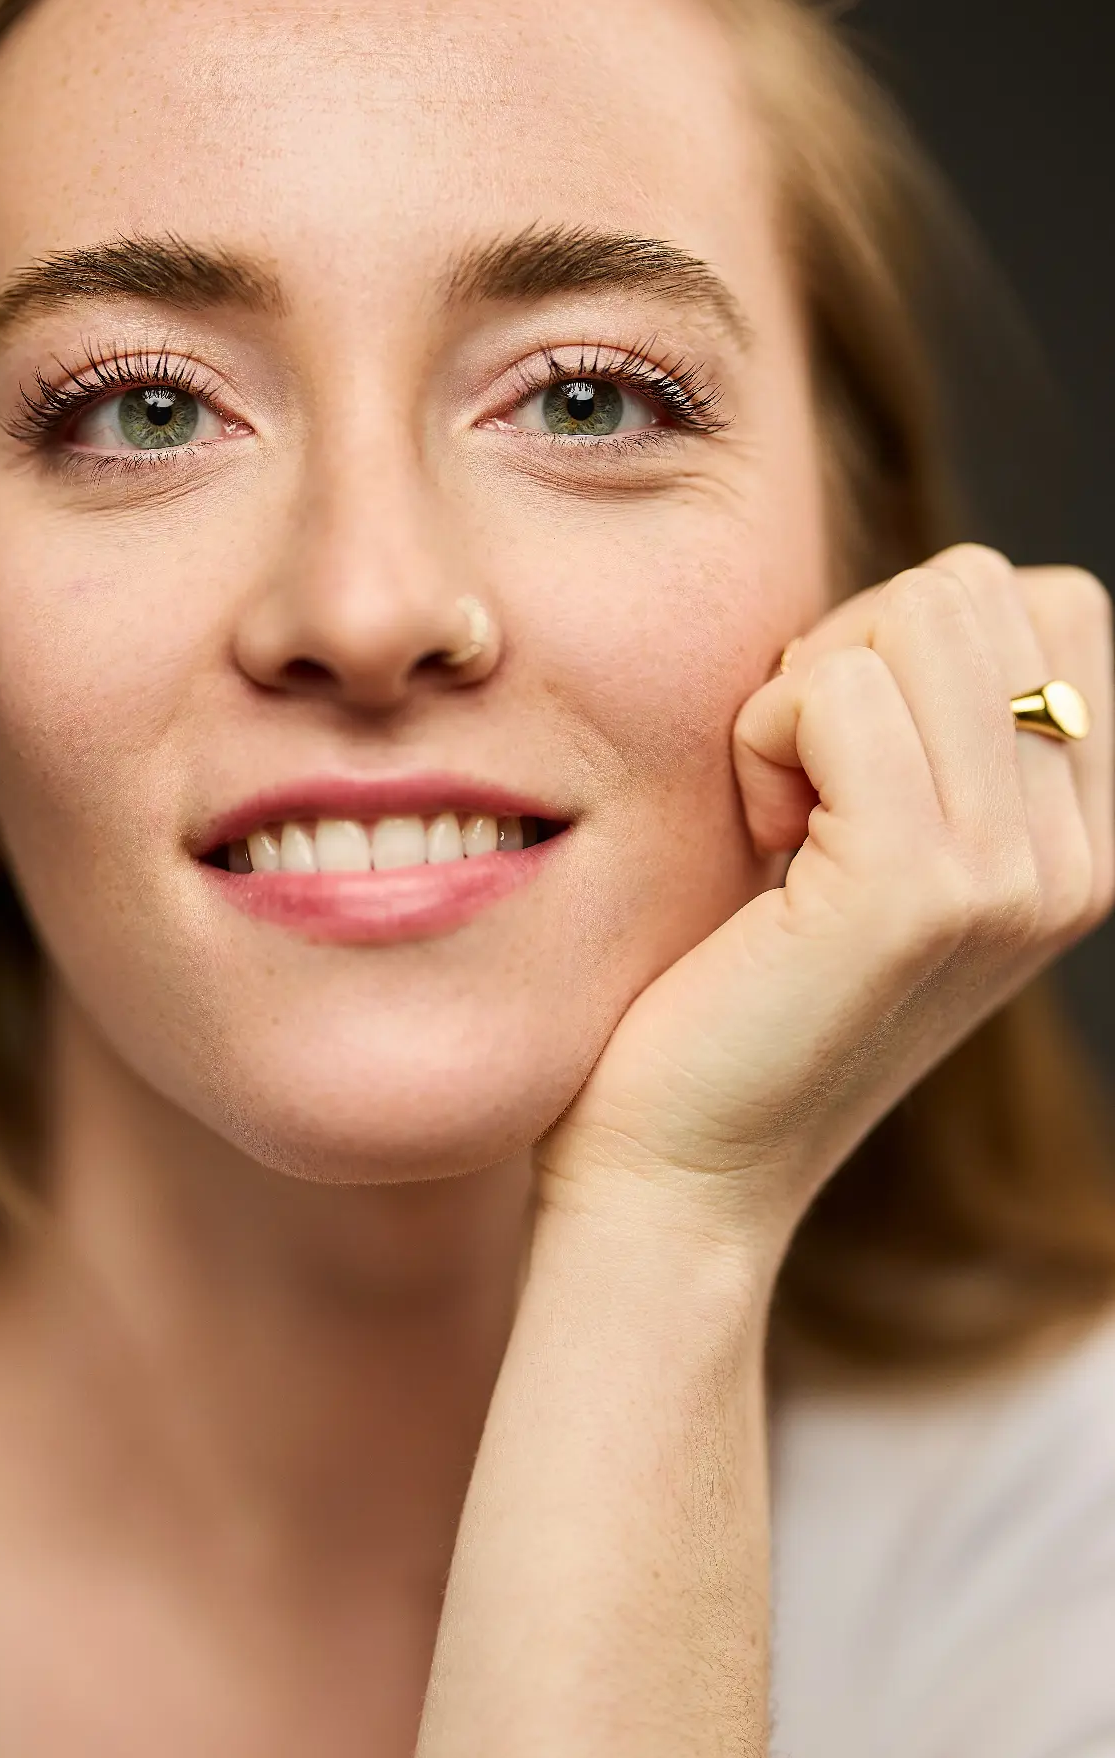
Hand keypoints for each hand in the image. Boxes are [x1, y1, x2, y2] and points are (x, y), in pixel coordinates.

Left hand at [535, 544, 1113, 1277]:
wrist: (683, 1169)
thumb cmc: (739, 988)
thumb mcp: (872, 845)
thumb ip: (934, 731)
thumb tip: (919, 601)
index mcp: (1084, 844)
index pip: (1049, 604)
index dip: (912, 636)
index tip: (842, 756)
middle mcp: (1079, 862)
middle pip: (980, 588)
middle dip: (851, 647)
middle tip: (796, 781)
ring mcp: (1015, 877)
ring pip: (920, 615)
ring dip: (805, 689)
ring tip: (782, 814)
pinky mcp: (919, 890)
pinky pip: (839, 691)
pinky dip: (763, 734)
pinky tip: (759, 837)